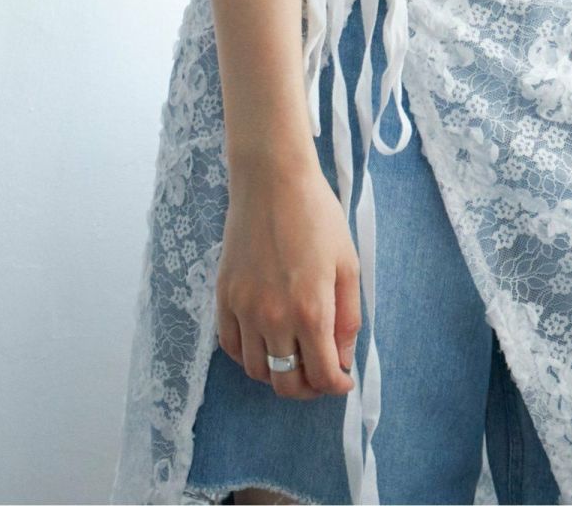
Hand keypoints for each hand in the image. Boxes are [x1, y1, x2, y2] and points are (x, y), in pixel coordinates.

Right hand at [216, 156, 360, 397]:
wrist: (272, 181)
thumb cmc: (317, 216)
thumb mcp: (347, 264)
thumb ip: (348, 317)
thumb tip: (342, 356)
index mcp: (311, 309)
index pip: (321, 374)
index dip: (335, 386)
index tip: (342, 381)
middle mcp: (273, 317)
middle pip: (285, 383)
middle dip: (307, 389)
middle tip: (320, 376)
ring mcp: (243, 309)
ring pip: (257, 371)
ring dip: (278, 374)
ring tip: (295, 357)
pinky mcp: (223, 298)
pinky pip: (231, 347)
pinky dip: (249, 356)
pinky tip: (266, 342)